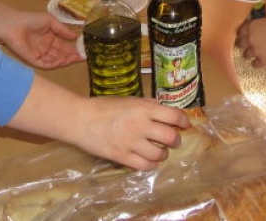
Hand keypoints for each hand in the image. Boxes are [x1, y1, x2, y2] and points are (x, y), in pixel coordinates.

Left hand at [3, 11, 82, 68]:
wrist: (14, 24)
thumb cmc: (31, 20)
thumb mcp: (51, 22)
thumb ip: (62, 30)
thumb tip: (75, 37)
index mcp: (50, 39)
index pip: (64, 47)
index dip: (73, 49)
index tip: (83, 51)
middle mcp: (46, 48)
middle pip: (61, 55)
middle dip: (72, 57)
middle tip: (82, 57)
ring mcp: (40, 55)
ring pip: (55, 61)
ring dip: (65, 61)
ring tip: (75, 58)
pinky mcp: (33, 60)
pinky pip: (46, 64)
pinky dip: (55, 64)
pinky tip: (63, 60)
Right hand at [69, 97, 190, 170]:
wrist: (80, 119)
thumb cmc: (103, 107)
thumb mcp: (128, 99)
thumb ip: (147, 104)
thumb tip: (163, 108)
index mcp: (144, 108)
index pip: (174, 116)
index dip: (184, 122)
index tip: (184, 125)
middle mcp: (141, 125)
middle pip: (171, 137)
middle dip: (175, 140)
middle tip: (172, 141)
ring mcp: (132, 143)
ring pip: (160, 154)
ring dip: (162, 154)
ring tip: (159, 152)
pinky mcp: (122, 157)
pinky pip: (144, 165)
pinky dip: (150, 164)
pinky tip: (147, 160)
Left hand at [236, 16, 265, 68]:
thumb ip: (259, 26)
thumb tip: (257, 30)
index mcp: (251, 27)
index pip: (239, 31)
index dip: (242, 34)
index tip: (244, 35)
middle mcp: (250, 39)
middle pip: (239, 44)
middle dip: (243, 45)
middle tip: (247, 45)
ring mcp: (255, 51)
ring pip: (245, 55)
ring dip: (249, 54)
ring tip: (255, 54)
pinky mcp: (262, 61)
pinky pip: (255, 64)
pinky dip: (257, 63)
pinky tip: (261, 61)